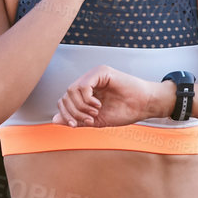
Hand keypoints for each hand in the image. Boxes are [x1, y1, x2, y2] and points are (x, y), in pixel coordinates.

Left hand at [51, 66, 172, 126]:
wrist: (144, 106)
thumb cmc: (124, 112)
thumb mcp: (96, 120)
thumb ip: (76, 120)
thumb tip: (54, 120)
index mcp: (85, 92)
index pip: (64, 100)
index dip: (66, 114)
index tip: (76, 125)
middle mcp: (88, 81)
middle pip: (65, 96)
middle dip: (73, 113)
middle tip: (89, 119)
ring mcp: (94, 75)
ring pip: (71, 90)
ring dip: (81, 107)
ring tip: (95, 112)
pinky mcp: (101, 72)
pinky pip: (83, 86)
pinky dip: (87, 99)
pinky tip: (98, 105)